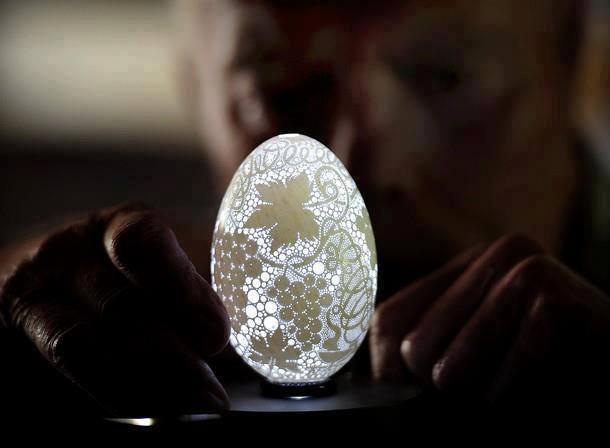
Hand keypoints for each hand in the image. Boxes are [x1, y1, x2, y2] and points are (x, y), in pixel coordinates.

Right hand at [0, 203, 229, 416]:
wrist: (55, 276)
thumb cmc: (130, 271)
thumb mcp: (167, 262)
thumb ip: (201, 287)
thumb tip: (255, 327)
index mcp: (118, 226)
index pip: (142, 243)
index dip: (181, 288)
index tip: (217, 333)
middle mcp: (71, 254)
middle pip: (117, 303)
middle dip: (170, 355)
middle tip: (212, 393)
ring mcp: (39, 294)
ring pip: (80, 343)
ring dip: (141, 383)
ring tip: (193, 407)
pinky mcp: (21, 332)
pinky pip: (61, 370)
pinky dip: (111, 393)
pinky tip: (152, 408)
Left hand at [370, 234, 609, 404]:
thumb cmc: (549, 358)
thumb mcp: (484, 343)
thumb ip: (435, 344)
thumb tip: (379, 374)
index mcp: (471, 263)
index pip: (391, 317)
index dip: (384, 365)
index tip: (394, 392)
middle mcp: (496, 256)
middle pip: (415, 348)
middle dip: (439, 389)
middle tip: (476, 392)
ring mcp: (526, 273)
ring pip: (450, 371)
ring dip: (478, 400)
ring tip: (509, 389)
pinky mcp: (554, 303)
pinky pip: (501, 383)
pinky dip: (512, 401)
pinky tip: (542, 389)